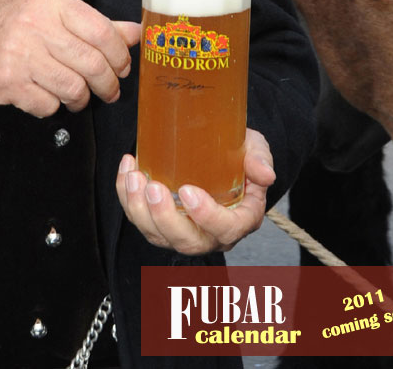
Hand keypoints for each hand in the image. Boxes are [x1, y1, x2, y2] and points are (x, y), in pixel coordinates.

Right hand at [0, 0, 139, 116]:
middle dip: (107, 83)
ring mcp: (20, 55)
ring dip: (81, 98)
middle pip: (91, 62)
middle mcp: (34, 24)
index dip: (119, 53)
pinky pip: (48, 104)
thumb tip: (133, 33)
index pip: (100, 29)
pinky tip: (46, 96)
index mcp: (47, 0)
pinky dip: (53, 106)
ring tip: (77, 95)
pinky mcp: (8, 83)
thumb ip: (89, 21)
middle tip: (108, 89)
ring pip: (74, 87)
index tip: (122, 65)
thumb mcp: (44, 8)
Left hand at [115, 127, 274, 254]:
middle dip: (164, 217)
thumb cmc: (240, 156)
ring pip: (158, 235)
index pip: (226, 229)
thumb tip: (265, 173)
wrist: (221, 155)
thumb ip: (259, 159)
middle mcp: (210, 234)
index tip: (187, 191)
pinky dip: (127, 197)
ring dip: (139, 210)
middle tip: (152, 187)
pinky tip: (127, 169)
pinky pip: (140, 220)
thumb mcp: (255, 150)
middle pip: (187, 241)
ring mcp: (183, 230)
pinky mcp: (160, 222)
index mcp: (239, 219)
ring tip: (134, 177)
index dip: (206, 216)